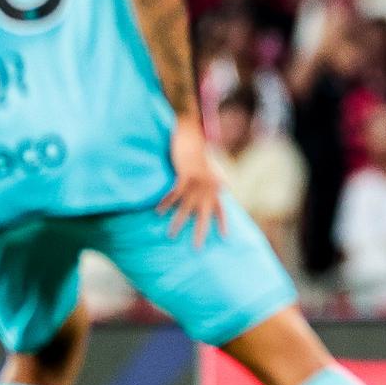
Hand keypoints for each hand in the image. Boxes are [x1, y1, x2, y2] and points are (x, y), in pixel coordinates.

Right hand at [156, 118, 225, 246]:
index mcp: (215, 187)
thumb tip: (226, 186)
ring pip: (186, 208)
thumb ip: (218, 178)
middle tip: (196, 249)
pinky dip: (166, 203)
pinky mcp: (186, 176)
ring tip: (170, 235)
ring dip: (178, 222)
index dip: (222, 222)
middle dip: (200, 232)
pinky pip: (175, 194)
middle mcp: (208, 188)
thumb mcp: (212, 166)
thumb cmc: (200, 151)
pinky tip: (158, 212)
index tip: (225, 237)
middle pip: (204, 215)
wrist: (192, 135)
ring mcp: (197, 183)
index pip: (221, 209)